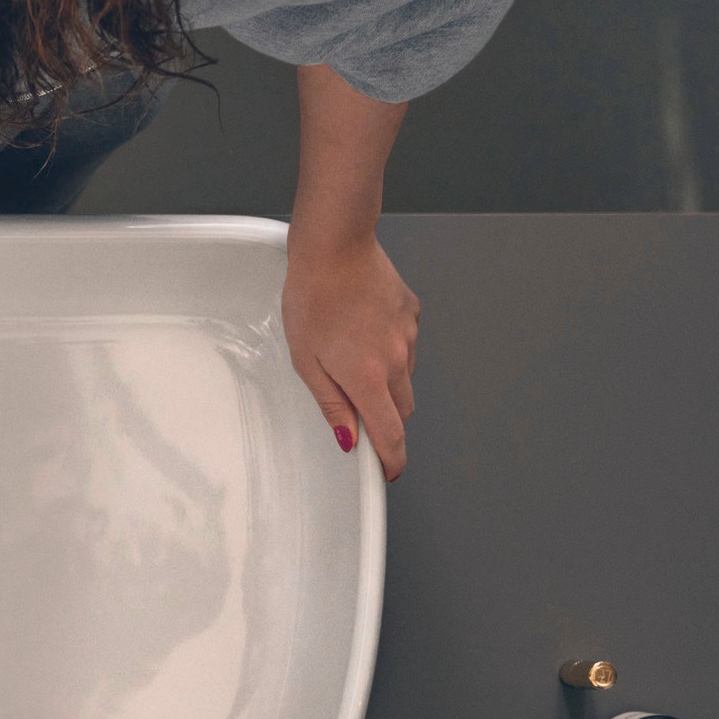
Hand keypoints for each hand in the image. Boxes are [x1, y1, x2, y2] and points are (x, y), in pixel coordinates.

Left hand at [282, 225, 419, 480]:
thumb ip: (332, 404)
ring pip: (405, 377)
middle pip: (402, 409)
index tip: (388, 471)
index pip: (391, 435)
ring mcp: (409, 335)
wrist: (335, 246)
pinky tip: (363, 328)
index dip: (391, 460)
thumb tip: (348, 438)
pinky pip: (406, 345)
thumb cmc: (312, 298)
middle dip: (385, 418)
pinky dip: (390, 349)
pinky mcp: (412, 313)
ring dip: (386, 381)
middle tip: (356, 406)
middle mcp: (396, 360)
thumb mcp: (306, 361)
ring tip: (351, 354)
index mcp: (368, 378)